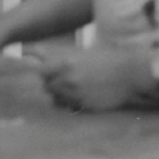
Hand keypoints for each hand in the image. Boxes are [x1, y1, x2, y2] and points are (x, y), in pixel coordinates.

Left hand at [34, 45, 148, 111]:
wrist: (130, 72)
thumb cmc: (106, 58)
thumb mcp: (79, 51)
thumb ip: (55, 55)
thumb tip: (28, 52)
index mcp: (65, 62)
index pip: (40, 72)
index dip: (41, 72)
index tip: (45, 71)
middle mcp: (68, 79)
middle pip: (46, 86)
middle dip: (51, 83)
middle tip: (62, 78)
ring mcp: (76, 94)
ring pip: (56, 99)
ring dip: (60, 94)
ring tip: (73, 87)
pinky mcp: (85, 106)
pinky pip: (70, 107)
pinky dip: (72, 103)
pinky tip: (83, 94)